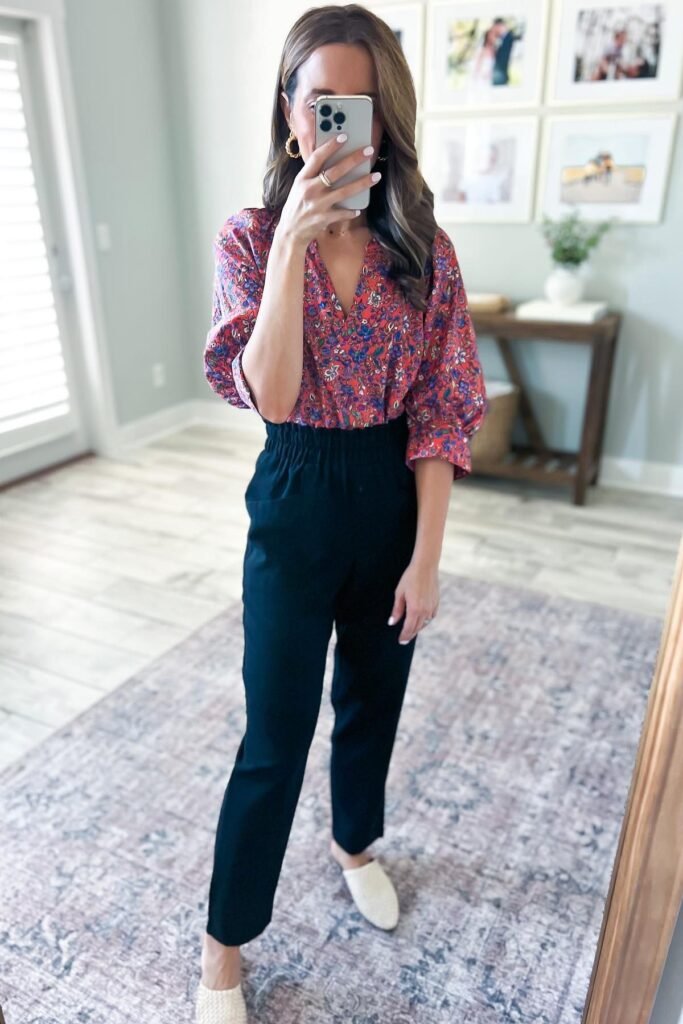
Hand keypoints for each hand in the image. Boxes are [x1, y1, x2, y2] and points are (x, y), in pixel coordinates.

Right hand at [275, 135, 380, 249]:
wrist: (290, 231)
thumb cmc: (298, 205)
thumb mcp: (300, 186)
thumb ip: (313, 174)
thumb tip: (334, 160)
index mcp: (302, 178)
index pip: (317, 157)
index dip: (331, 146)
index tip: (344, 136)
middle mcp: (310, 189)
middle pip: (335, 171)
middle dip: (354, 159)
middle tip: (369, 151)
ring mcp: (318, 205)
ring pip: (344, 191)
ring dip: (362, 183)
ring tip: (376, 175)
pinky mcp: (324, 219)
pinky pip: (343, 213)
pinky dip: (352, 211)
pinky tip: (359, 208)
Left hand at [388, 560, 438, 644]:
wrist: (426, 567)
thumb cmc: (410, 578)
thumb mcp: (399, 593)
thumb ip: (396, 610)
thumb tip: (392, 623)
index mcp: (414, 610)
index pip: (409, 628)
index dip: (404, 636)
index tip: (400, 641)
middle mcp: (425, 611)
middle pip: (417, 628)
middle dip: (410, 634)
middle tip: (404, 639)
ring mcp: (432, 607)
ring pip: (425, 623)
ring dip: (418, 628)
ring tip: (411, 630)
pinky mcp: (436, 603)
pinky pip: (431, 617)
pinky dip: (425, 621)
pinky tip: (421, 620)